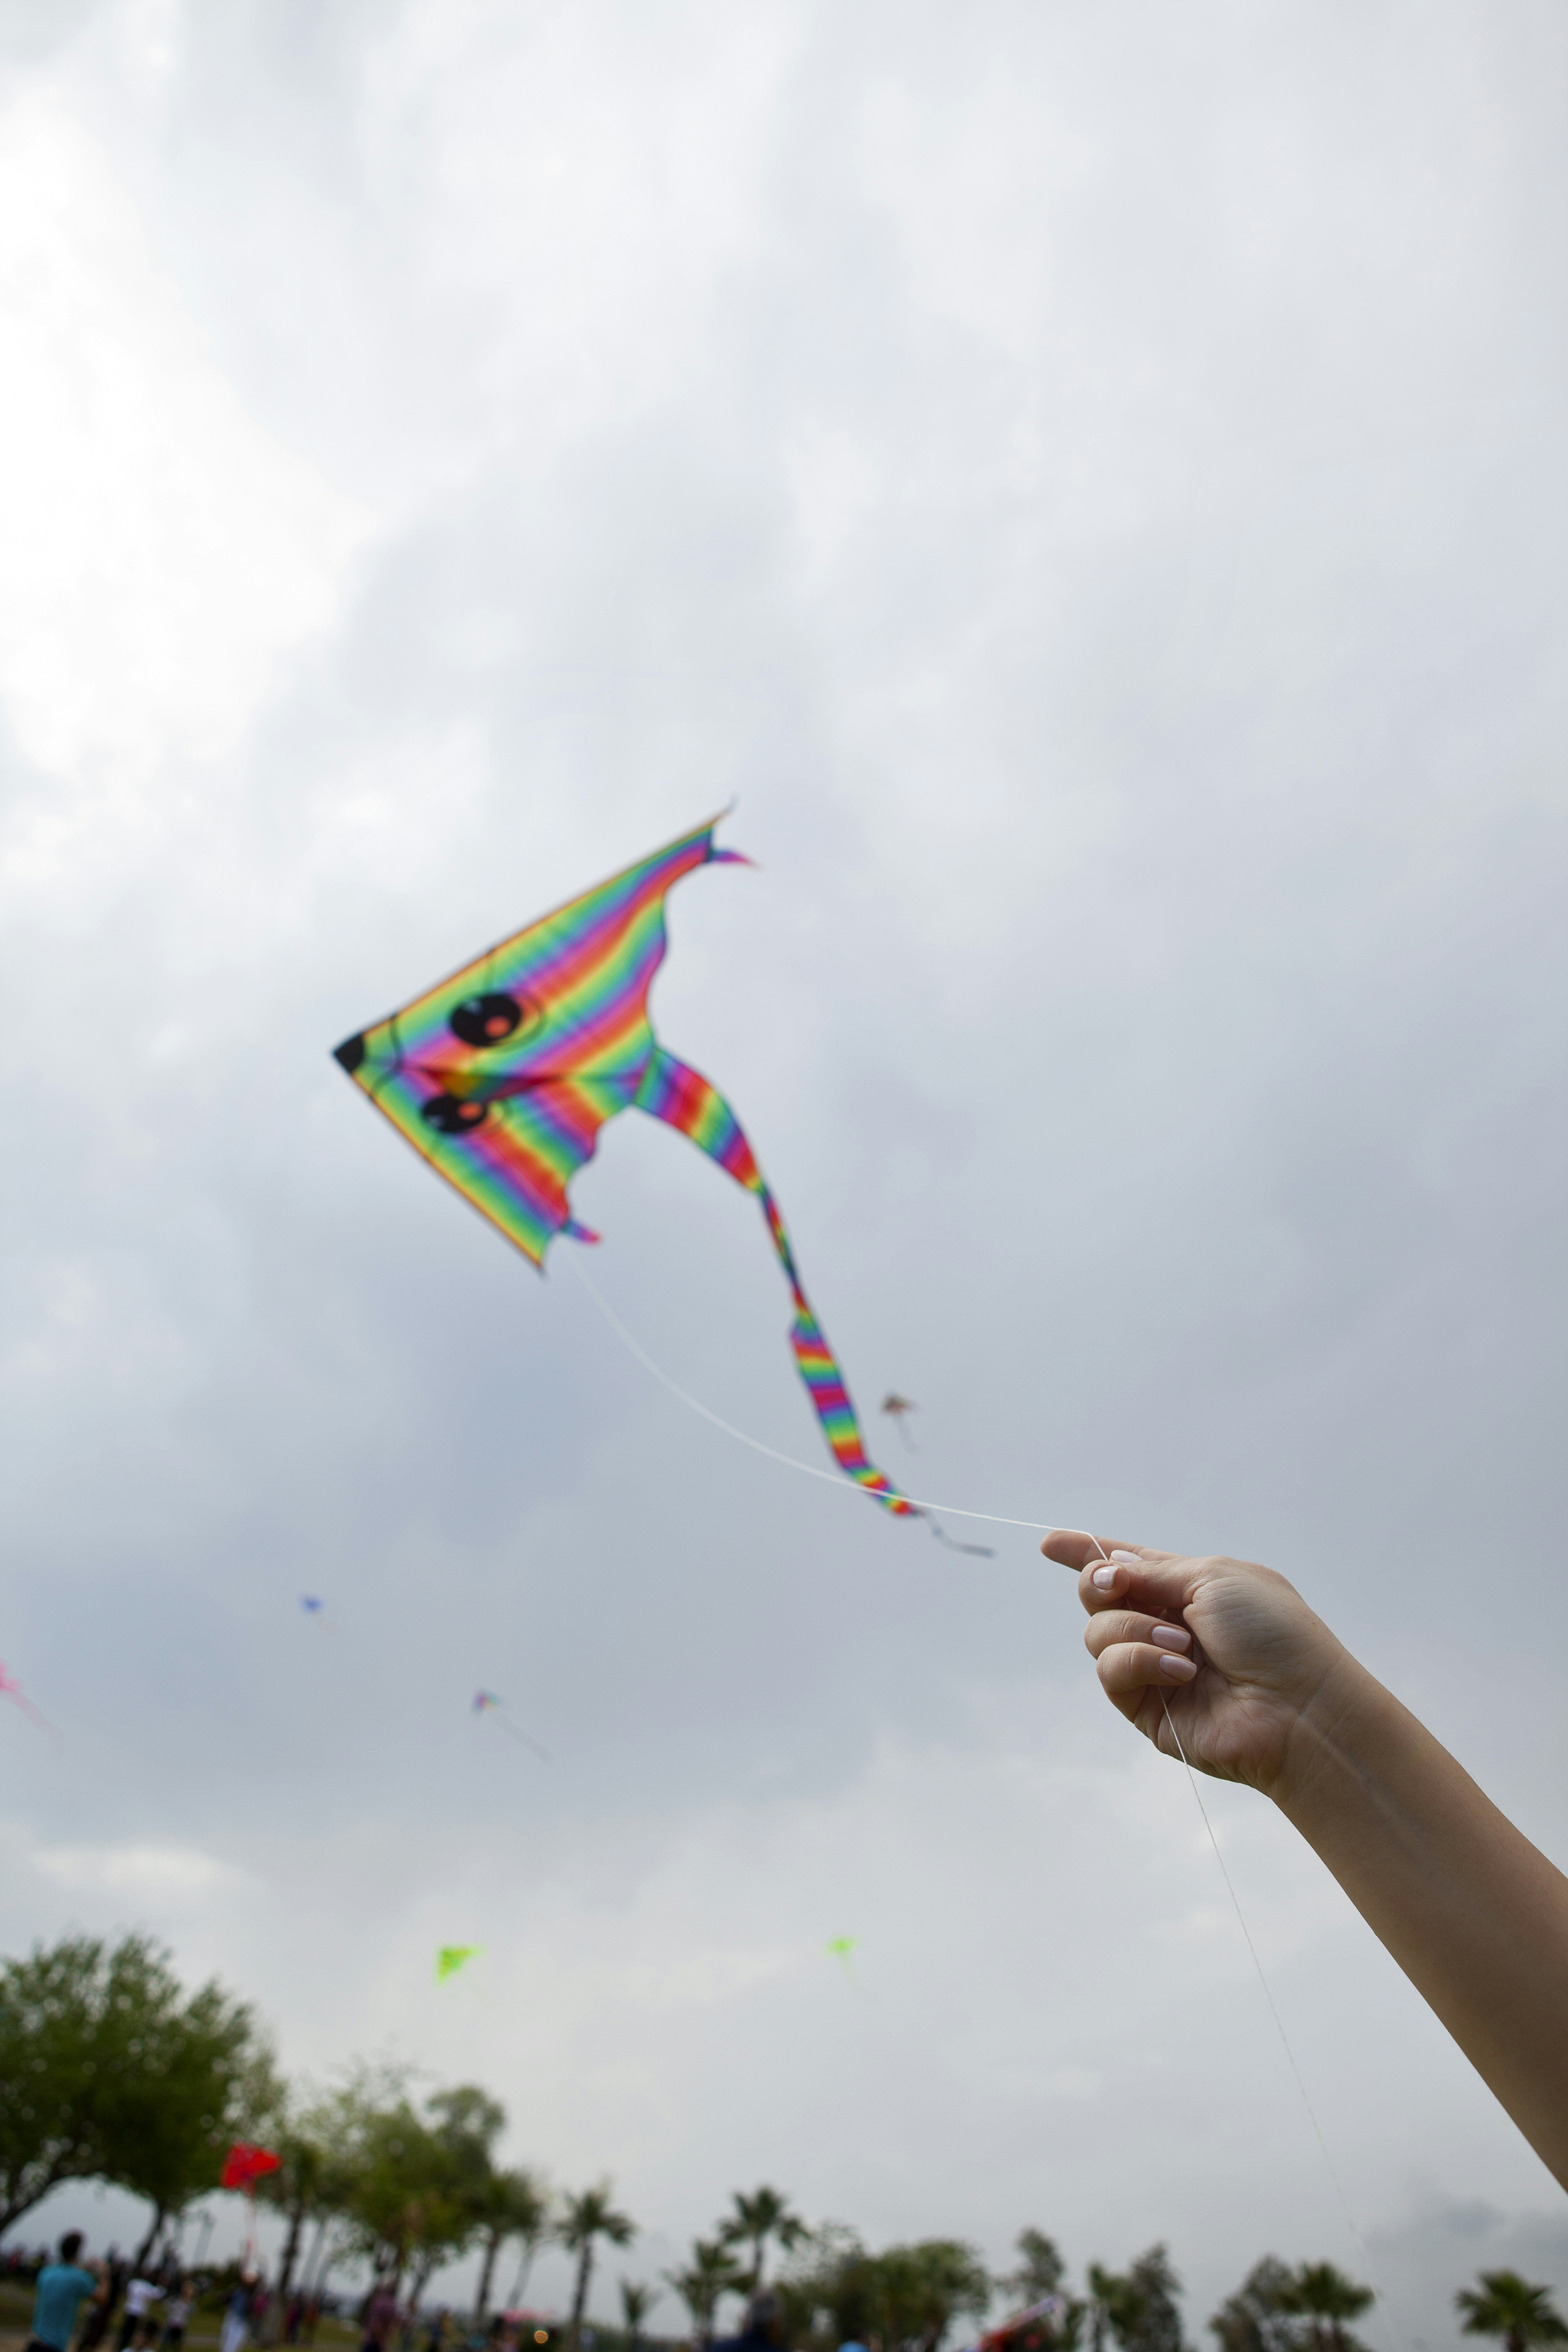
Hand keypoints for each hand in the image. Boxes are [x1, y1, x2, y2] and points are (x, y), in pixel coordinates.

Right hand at [1041, 1532, 1355, 1796]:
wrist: (1299, 1708)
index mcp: (1190, 1587)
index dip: (1086, 1552)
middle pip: (1099, 1595)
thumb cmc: (1274, 1635)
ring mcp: (1154, 1666)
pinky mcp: (1146, 1706)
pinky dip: (1139, 1662)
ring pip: (1098, 1632)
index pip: (1128, 1564)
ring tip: (1183, 1646)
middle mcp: (1167, 1624)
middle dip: (1097, 1582)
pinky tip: (1180, 1670)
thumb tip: (1109, 1567)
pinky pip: (1111, 1671)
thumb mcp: (1214, 1577)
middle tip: (1117, 1584)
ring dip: (1135, 1628)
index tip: (1050, 1543)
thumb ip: (1152, 1571)